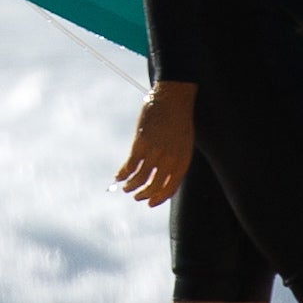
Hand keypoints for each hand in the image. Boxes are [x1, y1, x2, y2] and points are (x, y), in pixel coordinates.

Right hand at [118, 81, 197, 206]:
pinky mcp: (141, 143)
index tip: (149, 203)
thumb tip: (162, 176)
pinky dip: (123, 173)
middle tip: (136, 197)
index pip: (170, 188)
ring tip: (126, 189)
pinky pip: (130, 164)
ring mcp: (155, 152)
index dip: (158, 198)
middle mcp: (169, 160)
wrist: (172, 99)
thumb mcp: (183, 144)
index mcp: (182, 161)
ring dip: (131, 186)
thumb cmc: (179, 121)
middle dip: (143, 194)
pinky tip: (119, 176)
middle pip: (154, 186)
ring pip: (140, 177)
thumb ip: (175, 160)